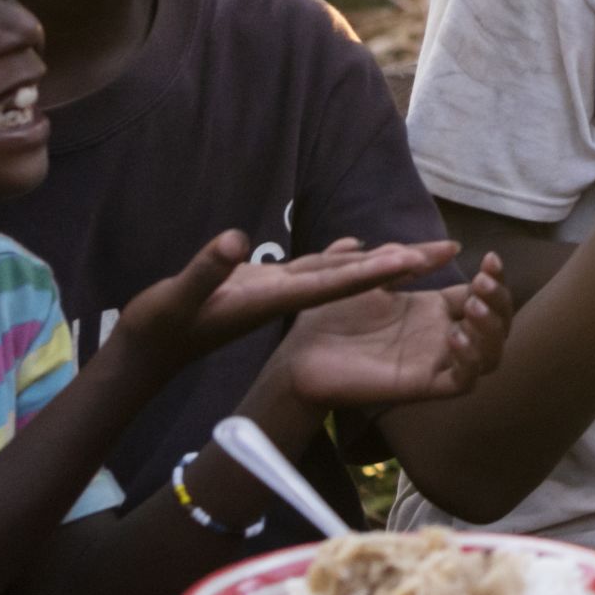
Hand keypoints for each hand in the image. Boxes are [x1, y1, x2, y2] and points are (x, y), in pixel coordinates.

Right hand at [113, 231, 458, 370]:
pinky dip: (338, 256)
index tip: (422, 259)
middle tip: (451, 248)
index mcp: (275, 299)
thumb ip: (206, 270)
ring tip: (418, 244)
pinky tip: (355, 244)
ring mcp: (277, 294)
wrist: (143, 354)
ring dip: (379, 258)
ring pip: (340, 272)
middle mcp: (286, 297)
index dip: (380, 268)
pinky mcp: (264, 290)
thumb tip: (233, 240)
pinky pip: (312, 271)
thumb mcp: (178, 297)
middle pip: (356, 276)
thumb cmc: (157, 328)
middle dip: (403, 263)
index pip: (339, 282)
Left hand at [269, 250, 512, 410]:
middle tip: (481, 285)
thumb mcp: (371, 274)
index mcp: (432, 310)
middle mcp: (439, 336)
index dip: (494, 279)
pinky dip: (471, 360)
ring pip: (490, 356)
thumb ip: (407, 259)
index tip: (489, 258)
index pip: (482, 296)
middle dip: (499, 301)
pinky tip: (455, 338)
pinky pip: (463, 382)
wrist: (298, 353)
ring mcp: (434, 362)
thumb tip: (452, 245)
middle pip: (496, 324)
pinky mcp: (421, 386)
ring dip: (492, 330)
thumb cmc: (328, 315)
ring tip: (473, 308)